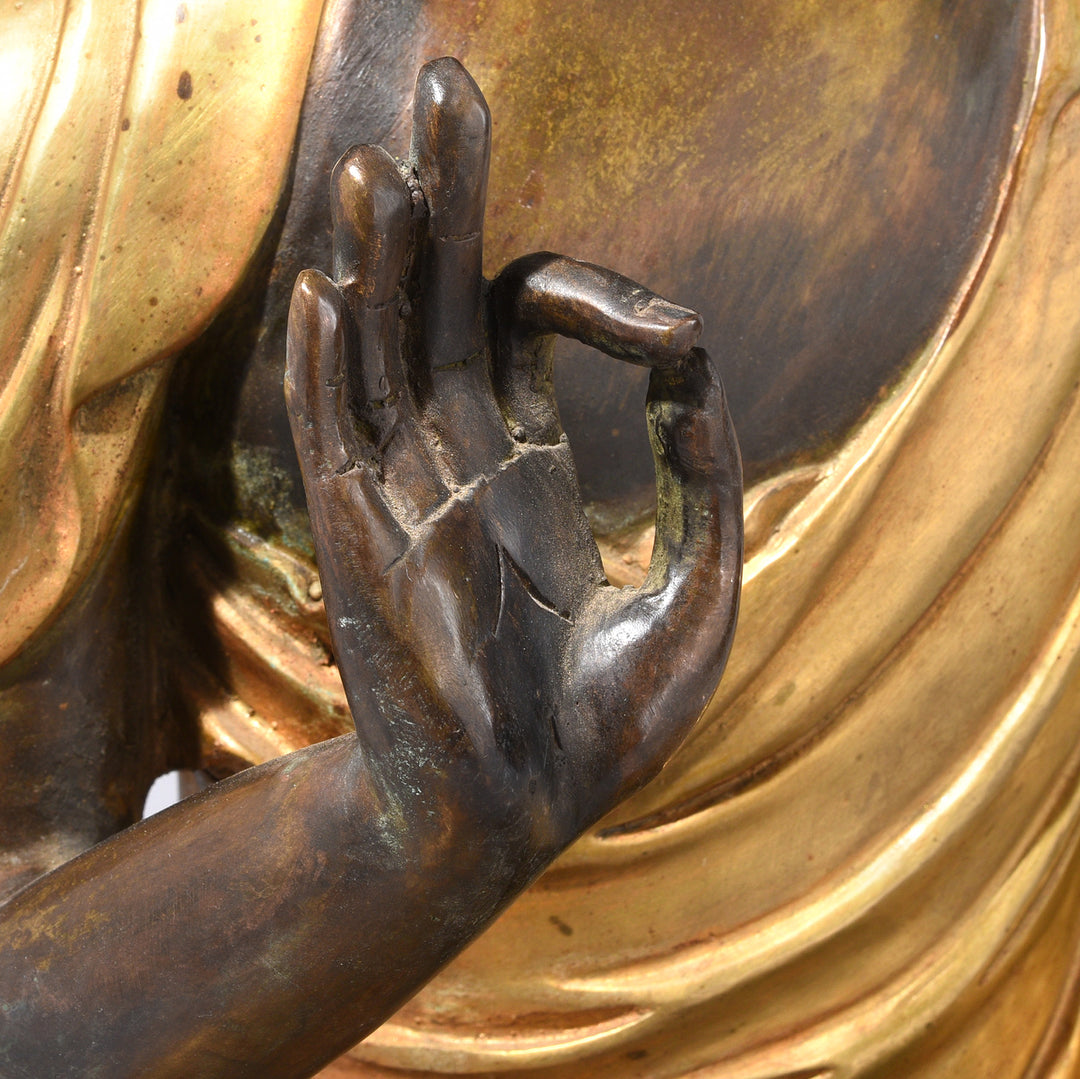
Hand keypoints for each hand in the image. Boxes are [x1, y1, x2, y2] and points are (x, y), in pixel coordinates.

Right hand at [285, 58, 741, 846]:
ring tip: (379, 166)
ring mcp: (404, 500)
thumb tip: (703, 373)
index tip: (678, 333)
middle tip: (448, 86)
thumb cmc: (602, 723)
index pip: (529, 326)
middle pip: (437, 304)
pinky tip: (329, 291)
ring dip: (380, 264)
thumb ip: (706, 487)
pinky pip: (334, 444)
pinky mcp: (365, 552)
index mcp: (523, 464)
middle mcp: (454, 462)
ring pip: (380, 356)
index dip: (602, 298)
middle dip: (443, 201)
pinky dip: (326, 369)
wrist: (526, 813)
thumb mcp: (697, 597)